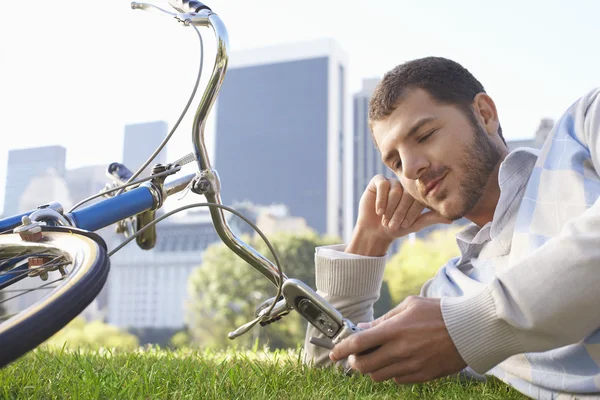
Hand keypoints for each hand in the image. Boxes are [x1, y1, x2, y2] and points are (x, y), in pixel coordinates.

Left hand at [329, 296, 466, 383]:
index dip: (342, 350)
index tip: (334, 354)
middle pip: (364, 366)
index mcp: (394, 330)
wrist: (468, 329)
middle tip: (357, 357)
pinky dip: (392, 373)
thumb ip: (384, 319)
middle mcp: (400, 350)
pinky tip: (398, 362)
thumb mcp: (409, 306)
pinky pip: (397, 380)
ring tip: (379, 358)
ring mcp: (411, 365)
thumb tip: (364, 328)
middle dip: (355, 363)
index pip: (359, 343)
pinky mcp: (422, 376)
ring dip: (373, 369)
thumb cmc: (438, 312)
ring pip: (379, 376)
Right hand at [346, 175, 450, 255]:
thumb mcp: (415, 224)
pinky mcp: (378, 181)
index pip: (419, 198)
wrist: (375, 230)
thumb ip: (431, 218)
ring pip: (395, 190)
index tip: (406, 225)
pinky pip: (383, 185)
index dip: (412, 213)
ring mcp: (392, 181)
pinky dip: (381, 200)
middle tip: (393, 225)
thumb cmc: (396, 228)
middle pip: (407, 194)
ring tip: (384, 219)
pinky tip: (379, 211)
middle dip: (400, 212)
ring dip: (389, 208)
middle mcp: (405, 185)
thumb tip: (452, 219)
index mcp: (416, 193)